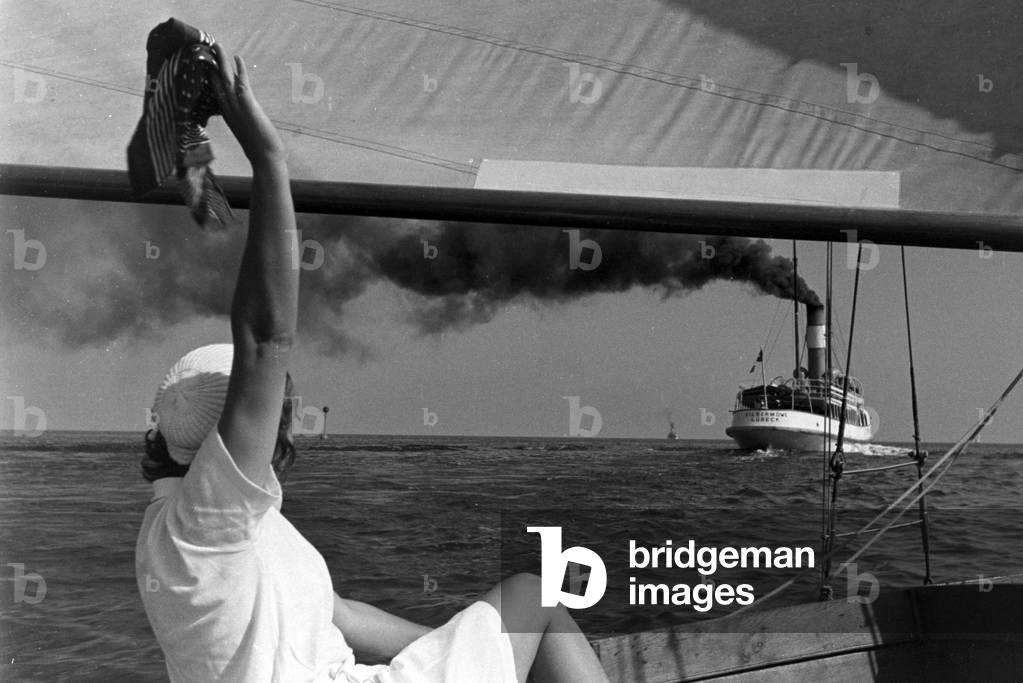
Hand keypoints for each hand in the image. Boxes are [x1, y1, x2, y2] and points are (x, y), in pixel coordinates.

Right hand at [210, 43, 285, 165]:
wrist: (265, 160)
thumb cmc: (259, 151)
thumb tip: (245, 119)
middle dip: (211, 64)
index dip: (210, 78)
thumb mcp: (247, 133)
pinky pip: (242, 83)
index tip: (206, 65)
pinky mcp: (248, 106)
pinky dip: (241, 69)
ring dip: (222, 61)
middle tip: (206, 49)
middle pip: (216, 82)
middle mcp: (229, 110)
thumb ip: (242, 123)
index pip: (216, 93)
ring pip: (226, 79)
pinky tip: (238, 58)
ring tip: (217, 46)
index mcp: (228, 115)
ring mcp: (237, 107)